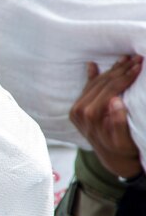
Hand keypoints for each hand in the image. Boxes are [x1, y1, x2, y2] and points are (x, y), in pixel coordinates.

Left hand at [70, 56, 143, 179]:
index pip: (109, 88)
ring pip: (95, 83)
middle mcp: (79, 110)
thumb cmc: (122, 148)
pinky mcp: (77, 109)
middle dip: (121, 69)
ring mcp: (76, 109)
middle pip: (102, 83)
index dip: (126, 76)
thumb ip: (118, 122)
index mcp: (89, 115)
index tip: (140, 65)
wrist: (112, 159)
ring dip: (111, 70)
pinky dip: (92, 76)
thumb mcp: (123, 139)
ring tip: (125, 59)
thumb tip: (116, 100)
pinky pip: (86, 88)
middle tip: (137, 57)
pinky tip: (92, 65)